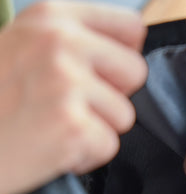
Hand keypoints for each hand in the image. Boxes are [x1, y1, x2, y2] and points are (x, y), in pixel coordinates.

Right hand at [0, 1, 147, 193]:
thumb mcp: (23, 47)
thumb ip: (74, 42)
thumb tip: (133, 44)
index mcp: (52, 18)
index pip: (131, 28)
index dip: (122, 59)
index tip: (102, 74)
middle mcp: (60, 43)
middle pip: (136, 73)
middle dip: (112, 97)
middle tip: (73, 107)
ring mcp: (66, 83)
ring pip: (124, 115)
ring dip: (96, 130)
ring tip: (55, 128)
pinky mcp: (70, 125)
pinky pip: (109, 147)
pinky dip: (85, 157)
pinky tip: (53, 149)